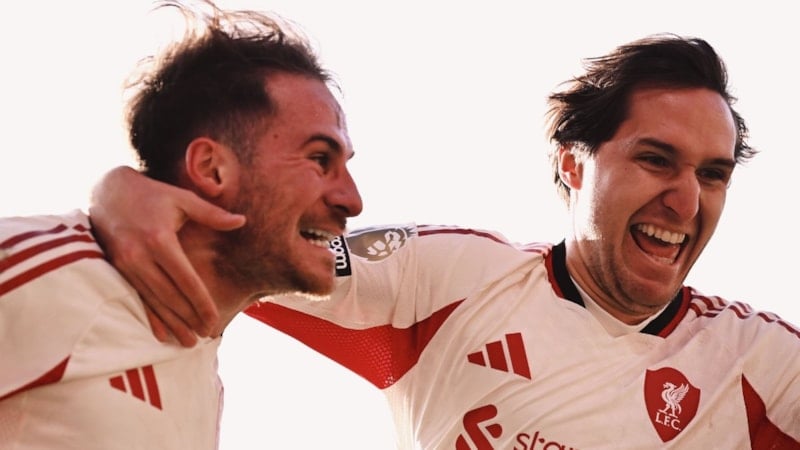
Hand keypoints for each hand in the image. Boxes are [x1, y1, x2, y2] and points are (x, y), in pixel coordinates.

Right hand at [89, 166, 245, 346]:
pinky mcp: (115, 269)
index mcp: (160, 239)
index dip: (201, 302)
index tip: (214, 319)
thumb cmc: (152, 194)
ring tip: (188, 342)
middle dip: (189, 318)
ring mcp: (125, 264)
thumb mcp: (182, 198)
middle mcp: (140, 255)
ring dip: (172, 323)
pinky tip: (161, 333)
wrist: (107, 191)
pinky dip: (149, 317)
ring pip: (153, 300)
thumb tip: (241, 221)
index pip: (185, 280)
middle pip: (169, 295)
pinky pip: (136, 298)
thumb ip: (212, 214)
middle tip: (207, 335)